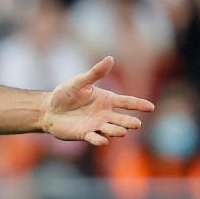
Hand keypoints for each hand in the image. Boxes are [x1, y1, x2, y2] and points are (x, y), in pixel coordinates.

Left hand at [40, 56, 154, 145]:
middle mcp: (105, 114)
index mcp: (106, 99)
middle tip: (136, 124)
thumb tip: (110, 58)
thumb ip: (95, 73)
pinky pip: (94, 138)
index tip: (151, 107)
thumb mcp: (79, 81)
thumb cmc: (65, 93)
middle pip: (122, 119)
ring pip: (111, 130)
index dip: (138, 104)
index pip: (127, 102)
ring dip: (116, 131)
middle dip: (129, 122)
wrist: (48, 109)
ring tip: (122, 132)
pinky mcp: (85, 134)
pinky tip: (103, 140)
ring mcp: (96, 125)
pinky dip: (98, 140)